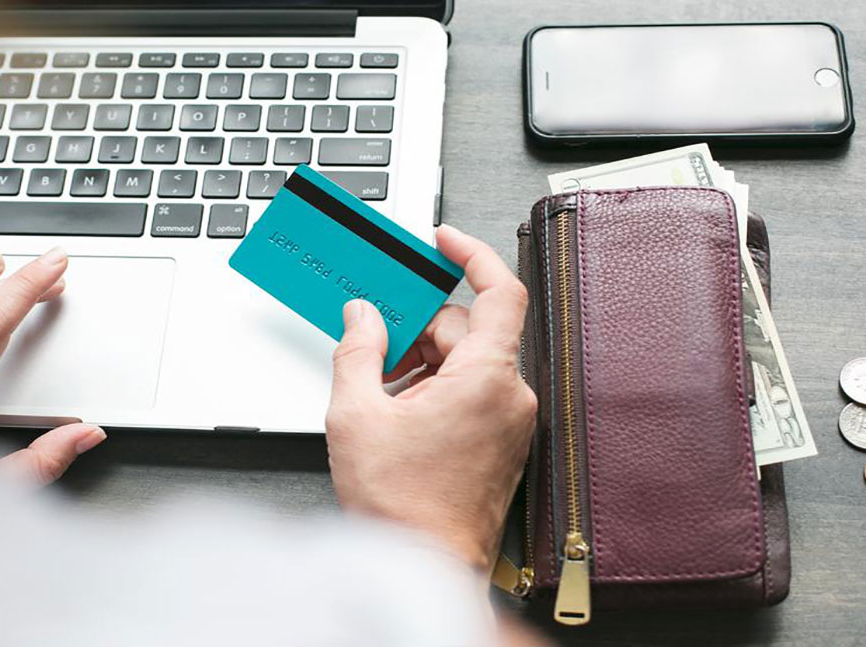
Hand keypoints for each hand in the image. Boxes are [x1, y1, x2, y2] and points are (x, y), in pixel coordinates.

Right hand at [326, 225, 536, 575]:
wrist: (426, 569)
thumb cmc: (402, 509)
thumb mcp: (357, 416)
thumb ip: (358, 351)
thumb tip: (362, 317)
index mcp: (486, 379)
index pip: (501, 291)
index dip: (472, 254)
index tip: (443, 242)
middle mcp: (509, 396)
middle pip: (467, 329)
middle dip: (418, 329)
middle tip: (375, 343)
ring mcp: (508, 421)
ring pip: (466, 362)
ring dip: (422, 363)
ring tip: (380, 393)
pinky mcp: (500, 442)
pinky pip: (471, 392)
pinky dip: (436, 388)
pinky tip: (399, 412)